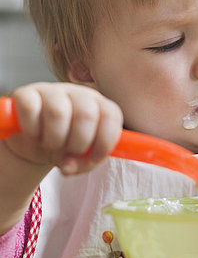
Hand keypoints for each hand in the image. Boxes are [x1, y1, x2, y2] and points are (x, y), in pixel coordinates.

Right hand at [5, 82, 122, 174]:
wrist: (33, 140)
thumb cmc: (63, 145)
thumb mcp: (78, 159)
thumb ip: (81, 164)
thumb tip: (68, 166)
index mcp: (99, 106)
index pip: (111, 116)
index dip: (104, 142)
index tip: (93, 159)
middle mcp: (78, 94)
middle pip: (86, 115)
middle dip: (77, 144)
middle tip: (67, 152)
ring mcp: (52, 91)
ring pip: (58, 113)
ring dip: (54, 140)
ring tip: (50, 145)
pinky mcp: (26, 93)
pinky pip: (31, 109)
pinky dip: (32, 131)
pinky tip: (34, 136)